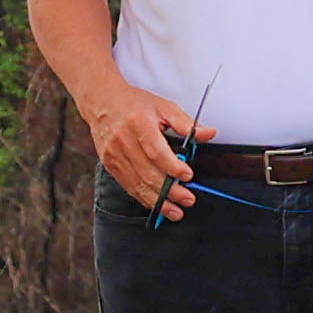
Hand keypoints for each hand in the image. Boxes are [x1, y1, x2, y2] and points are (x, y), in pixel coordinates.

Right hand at [84, 84, 205, 222]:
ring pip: (137, 184)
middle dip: (169, 191)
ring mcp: (114, 154)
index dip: (172, 167)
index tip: (187, 176)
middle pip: (148, 172)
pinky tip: (157, 205)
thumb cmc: (134, 103)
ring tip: (175, 211)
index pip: (156, 151)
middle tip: (187, 199)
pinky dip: (143, 198)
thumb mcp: (163, 106)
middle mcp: (123, 141)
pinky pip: (128, 186)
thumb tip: (209, 134)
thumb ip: (186, 123)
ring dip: (157, 201)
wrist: (102, 101)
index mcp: (139, 124)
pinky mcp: (109, 164)